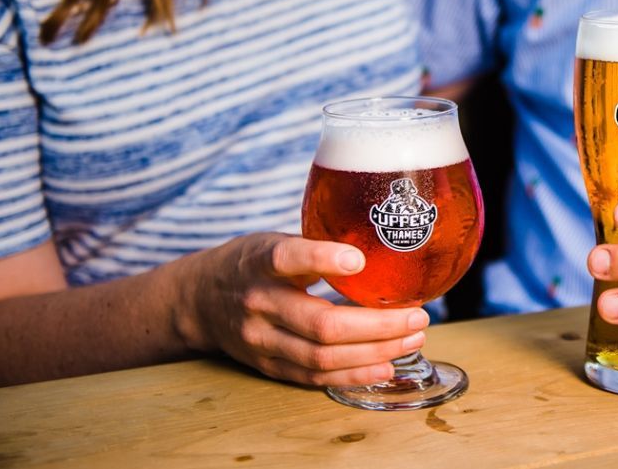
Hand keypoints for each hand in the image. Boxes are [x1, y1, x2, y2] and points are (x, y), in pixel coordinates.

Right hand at [173, 233, 427, 386]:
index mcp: (259, 262)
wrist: (199, 299)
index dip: (322, 259)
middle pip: (320, 324)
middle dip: (377, 325)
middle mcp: (257, 303)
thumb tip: (380, 241)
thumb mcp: (274, 240)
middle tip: (417, 316)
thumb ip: (315, 246)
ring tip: (412, 339)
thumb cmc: (251, 263)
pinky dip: (352, 374)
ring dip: (375, 352)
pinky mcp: (266, 366)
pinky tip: (385, 366)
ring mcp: (260, 341)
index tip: (358, 260)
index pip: (287, 259)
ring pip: (321, 356)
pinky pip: (313, 377)